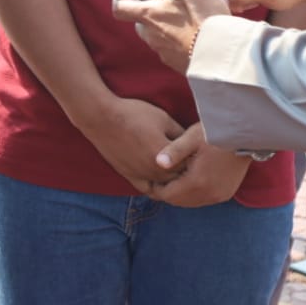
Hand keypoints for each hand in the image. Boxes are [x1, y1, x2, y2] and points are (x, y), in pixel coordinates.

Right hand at [73, 95, 187, 192]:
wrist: (103, 118)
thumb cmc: (134, 115)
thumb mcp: (164, 119)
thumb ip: (181, 134)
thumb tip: (194, 142)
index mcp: (166, 156)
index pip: (191, 164)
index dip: (198, 158)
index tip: (202, 153)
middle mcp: (155, 171)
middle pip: (180, 178)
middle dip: (188, 171)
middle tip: (196, 164)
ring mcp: (141, 176)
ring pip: (165, 186)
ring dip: (174, 180)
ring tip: (180, 170)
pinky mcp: (129, 177)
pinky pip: (148, 189)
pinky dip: (157, 187)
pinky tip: (162, 180)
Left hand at [112, 0, 229, 73]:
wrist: (225, 54)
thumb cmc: (205, 16)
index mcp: (149, 16)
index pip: (119, 8)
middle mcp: (152, 37)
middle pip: (141, 23)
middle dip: (150, 12)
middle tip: (169, 2)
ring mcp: (166, 53)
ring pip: (159, 36)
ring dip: (168, 26)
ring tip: (189, 17)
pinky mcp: (181, 65)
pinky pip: (175, 50)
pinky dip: (182, 41)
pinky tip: (199, 34)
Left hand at [146, 123, 250, 207]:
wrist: (246, 135)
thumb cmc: (216, 132)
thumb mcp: (192, 138)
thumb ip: (174, 151)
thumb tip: (157, 162)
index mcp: (197, 182)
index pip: (168, 195)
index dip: (155, 188)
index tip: (149, 178)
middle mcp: (209, 194)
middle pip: (178, 201)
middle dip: (167, 192)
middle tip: (157, 179)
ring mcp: (219, 195)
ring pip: (191, 202)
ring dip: (180, 193)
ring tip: (172, 178)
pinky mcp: (226, 193)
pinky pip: (203, 199)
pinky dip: (194, 193)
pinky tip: (190, 179)